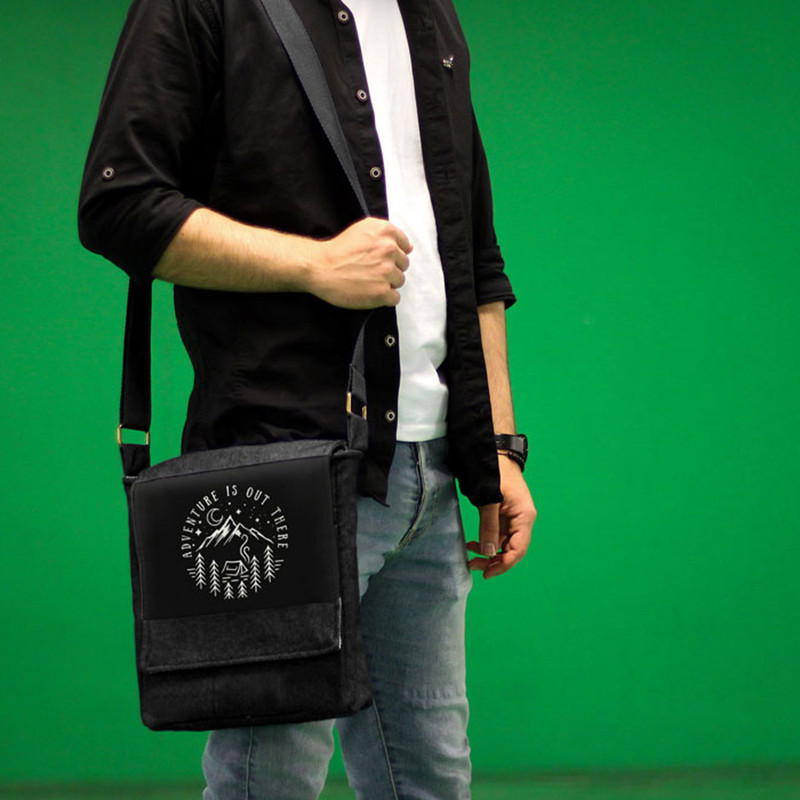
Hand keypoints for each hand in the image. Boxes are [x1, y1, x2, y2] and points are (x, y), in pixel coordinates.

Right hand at [309, 217, 412, 308]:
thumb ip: (387, 235)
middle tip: (370, 270)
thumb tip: (409, 247)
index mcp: (385, 232)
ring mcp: (386, 272)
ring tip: (368, 281)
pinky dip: (384, 298)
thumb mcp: (363, 229)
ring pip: (399, 281)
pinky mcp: (382, 292)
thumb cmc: (338, 250)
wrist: (319, 267)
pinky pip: (394, 298)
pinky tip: (370, 292)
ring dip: (386, 283)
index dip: (391, 254)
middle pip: (403, 265)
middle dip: (390, 268)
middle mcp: (389, 250)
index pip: (404, 246)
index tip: (377, 258)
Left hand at [467, 456, 535, 578]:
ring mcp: (514, 518)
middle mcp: (522, 520)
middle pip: (512, 550)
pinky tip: (473, 544)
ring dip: (489, 553)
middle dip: (494, 561)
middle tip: (474, 566)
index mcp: (524, 517)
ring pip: (504, 544)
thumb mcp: (490, 500)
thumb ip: (489, 526)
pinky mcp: (505, 514)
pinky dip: (487, 542)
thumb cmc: (496, 472)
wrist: (496, 452)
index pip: (518, 549)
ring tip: (471, 558)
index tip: (487, 573)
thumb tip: (489, 552)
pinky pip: (498, 535)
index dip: (504, 564)